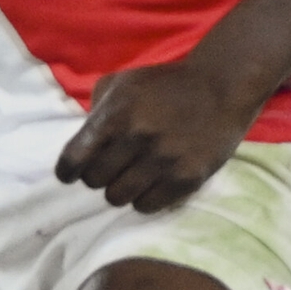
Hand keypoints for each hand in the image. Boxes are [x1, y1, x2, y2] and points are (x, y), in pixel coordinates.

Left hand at [54, 55, 258, 212]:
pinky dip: (144, 199)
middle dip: (97, 177)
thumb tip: (81, 147)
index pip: (74, 160)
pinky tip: (150, 185)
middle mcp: (137, 139)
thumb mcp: (121, 84)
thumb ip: (96, 112)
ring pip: (119, 198)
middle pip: (94, 182)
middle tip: (110, 170)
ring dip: (121, 190)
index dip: (68, 171)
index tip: (71, 174)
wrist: (222, 86)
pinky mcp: (188, 177)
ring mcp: (163, 160)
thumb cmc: (164, 84)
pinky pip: (148, 206)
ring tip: (131, 177)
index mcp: (115, 116)